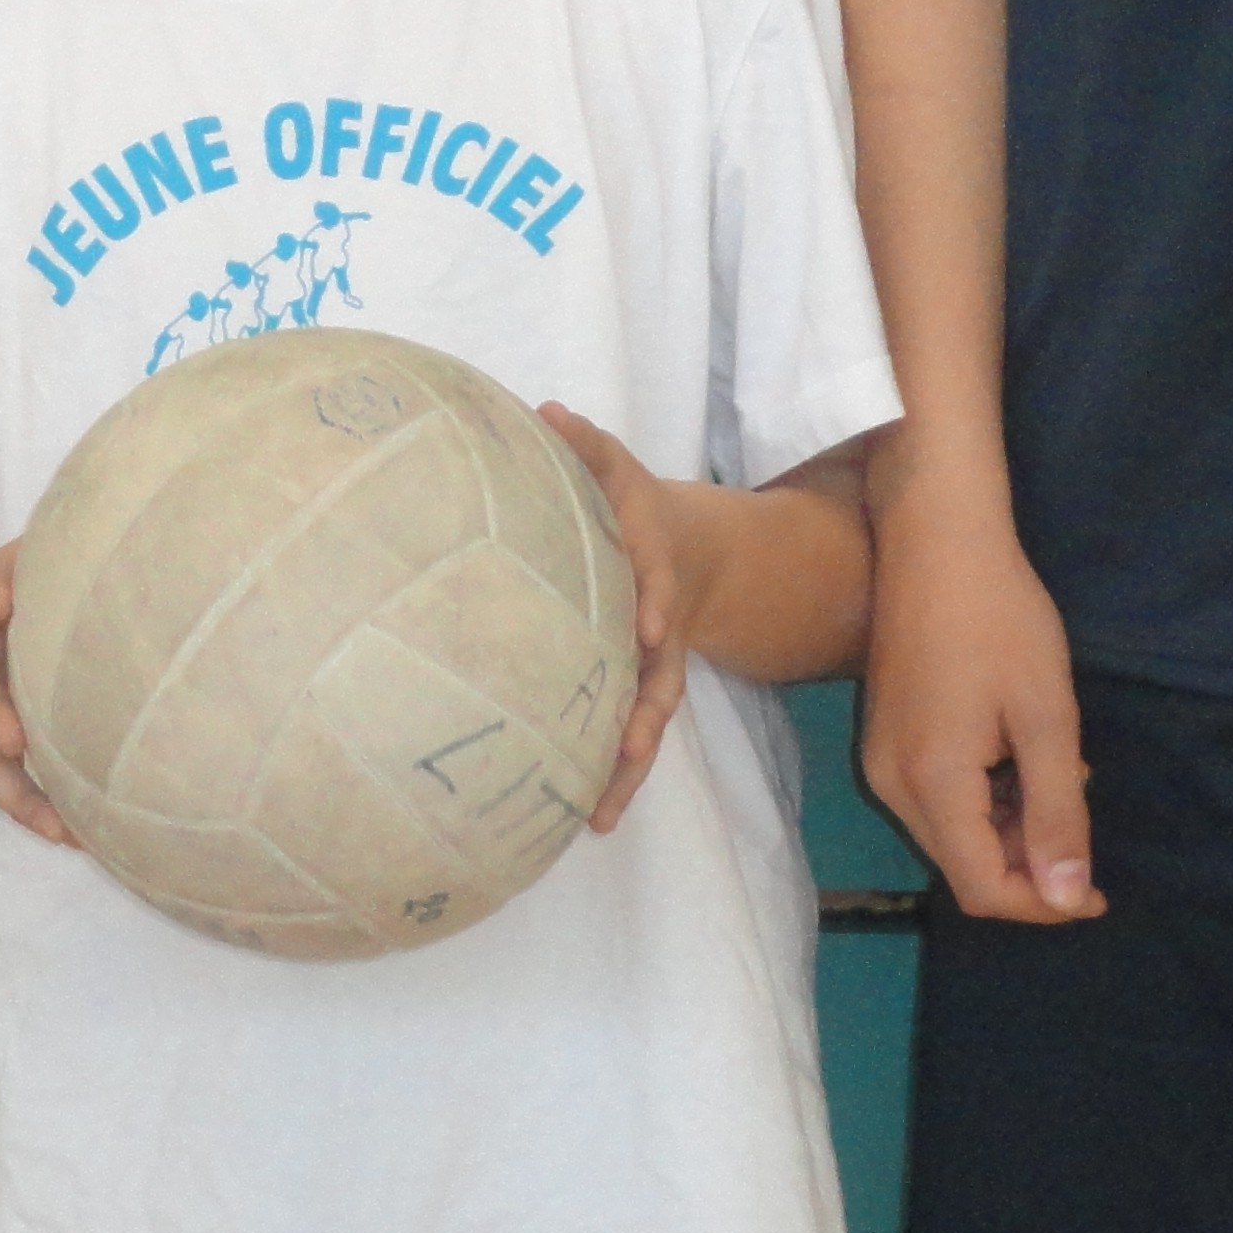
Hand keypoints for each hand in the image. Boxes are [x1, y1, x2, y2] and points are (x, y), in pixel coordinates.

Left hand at [534, 404, 709, 833]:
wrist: (685, 551)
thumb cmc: (627, 505)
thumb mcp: (613, 467)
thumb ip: (585, 444)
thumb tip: (547, 411)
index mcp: (651, 568)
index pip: (658, 581)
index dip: (657, 601)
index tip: (654, 627)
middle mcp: (657, 627)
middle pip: (660, 675)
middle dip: (644, 712)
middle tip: (631, 749)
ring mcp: (650, 668)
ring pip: (645, 722)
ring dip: (626, 767)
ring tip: (601, 813)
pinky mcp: (634, 694)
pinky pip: (627, 739)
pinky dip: (613, 779)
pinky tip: (590, 821)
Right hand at [859, 480, 1100, 924]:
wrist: (935, 535)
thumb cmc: (1000, 619)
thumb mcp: (1046, 717)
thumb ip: (1056, 813)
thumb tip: (1064, 896)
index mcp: (932, 783)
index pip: (983, 888)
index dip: (1044, 904)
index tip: (1099, 889)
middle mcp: (892, 783)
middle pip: (962, 866)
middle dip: (1027, 865)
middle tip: (1082, 818)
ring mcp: (881, 757)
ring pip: (949, 833)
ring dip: (1008, 829)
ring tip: (1059, 777)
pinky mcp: (883, 733)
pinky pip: (935, 797)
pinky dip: (983, 798)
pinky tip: (1017, 753)